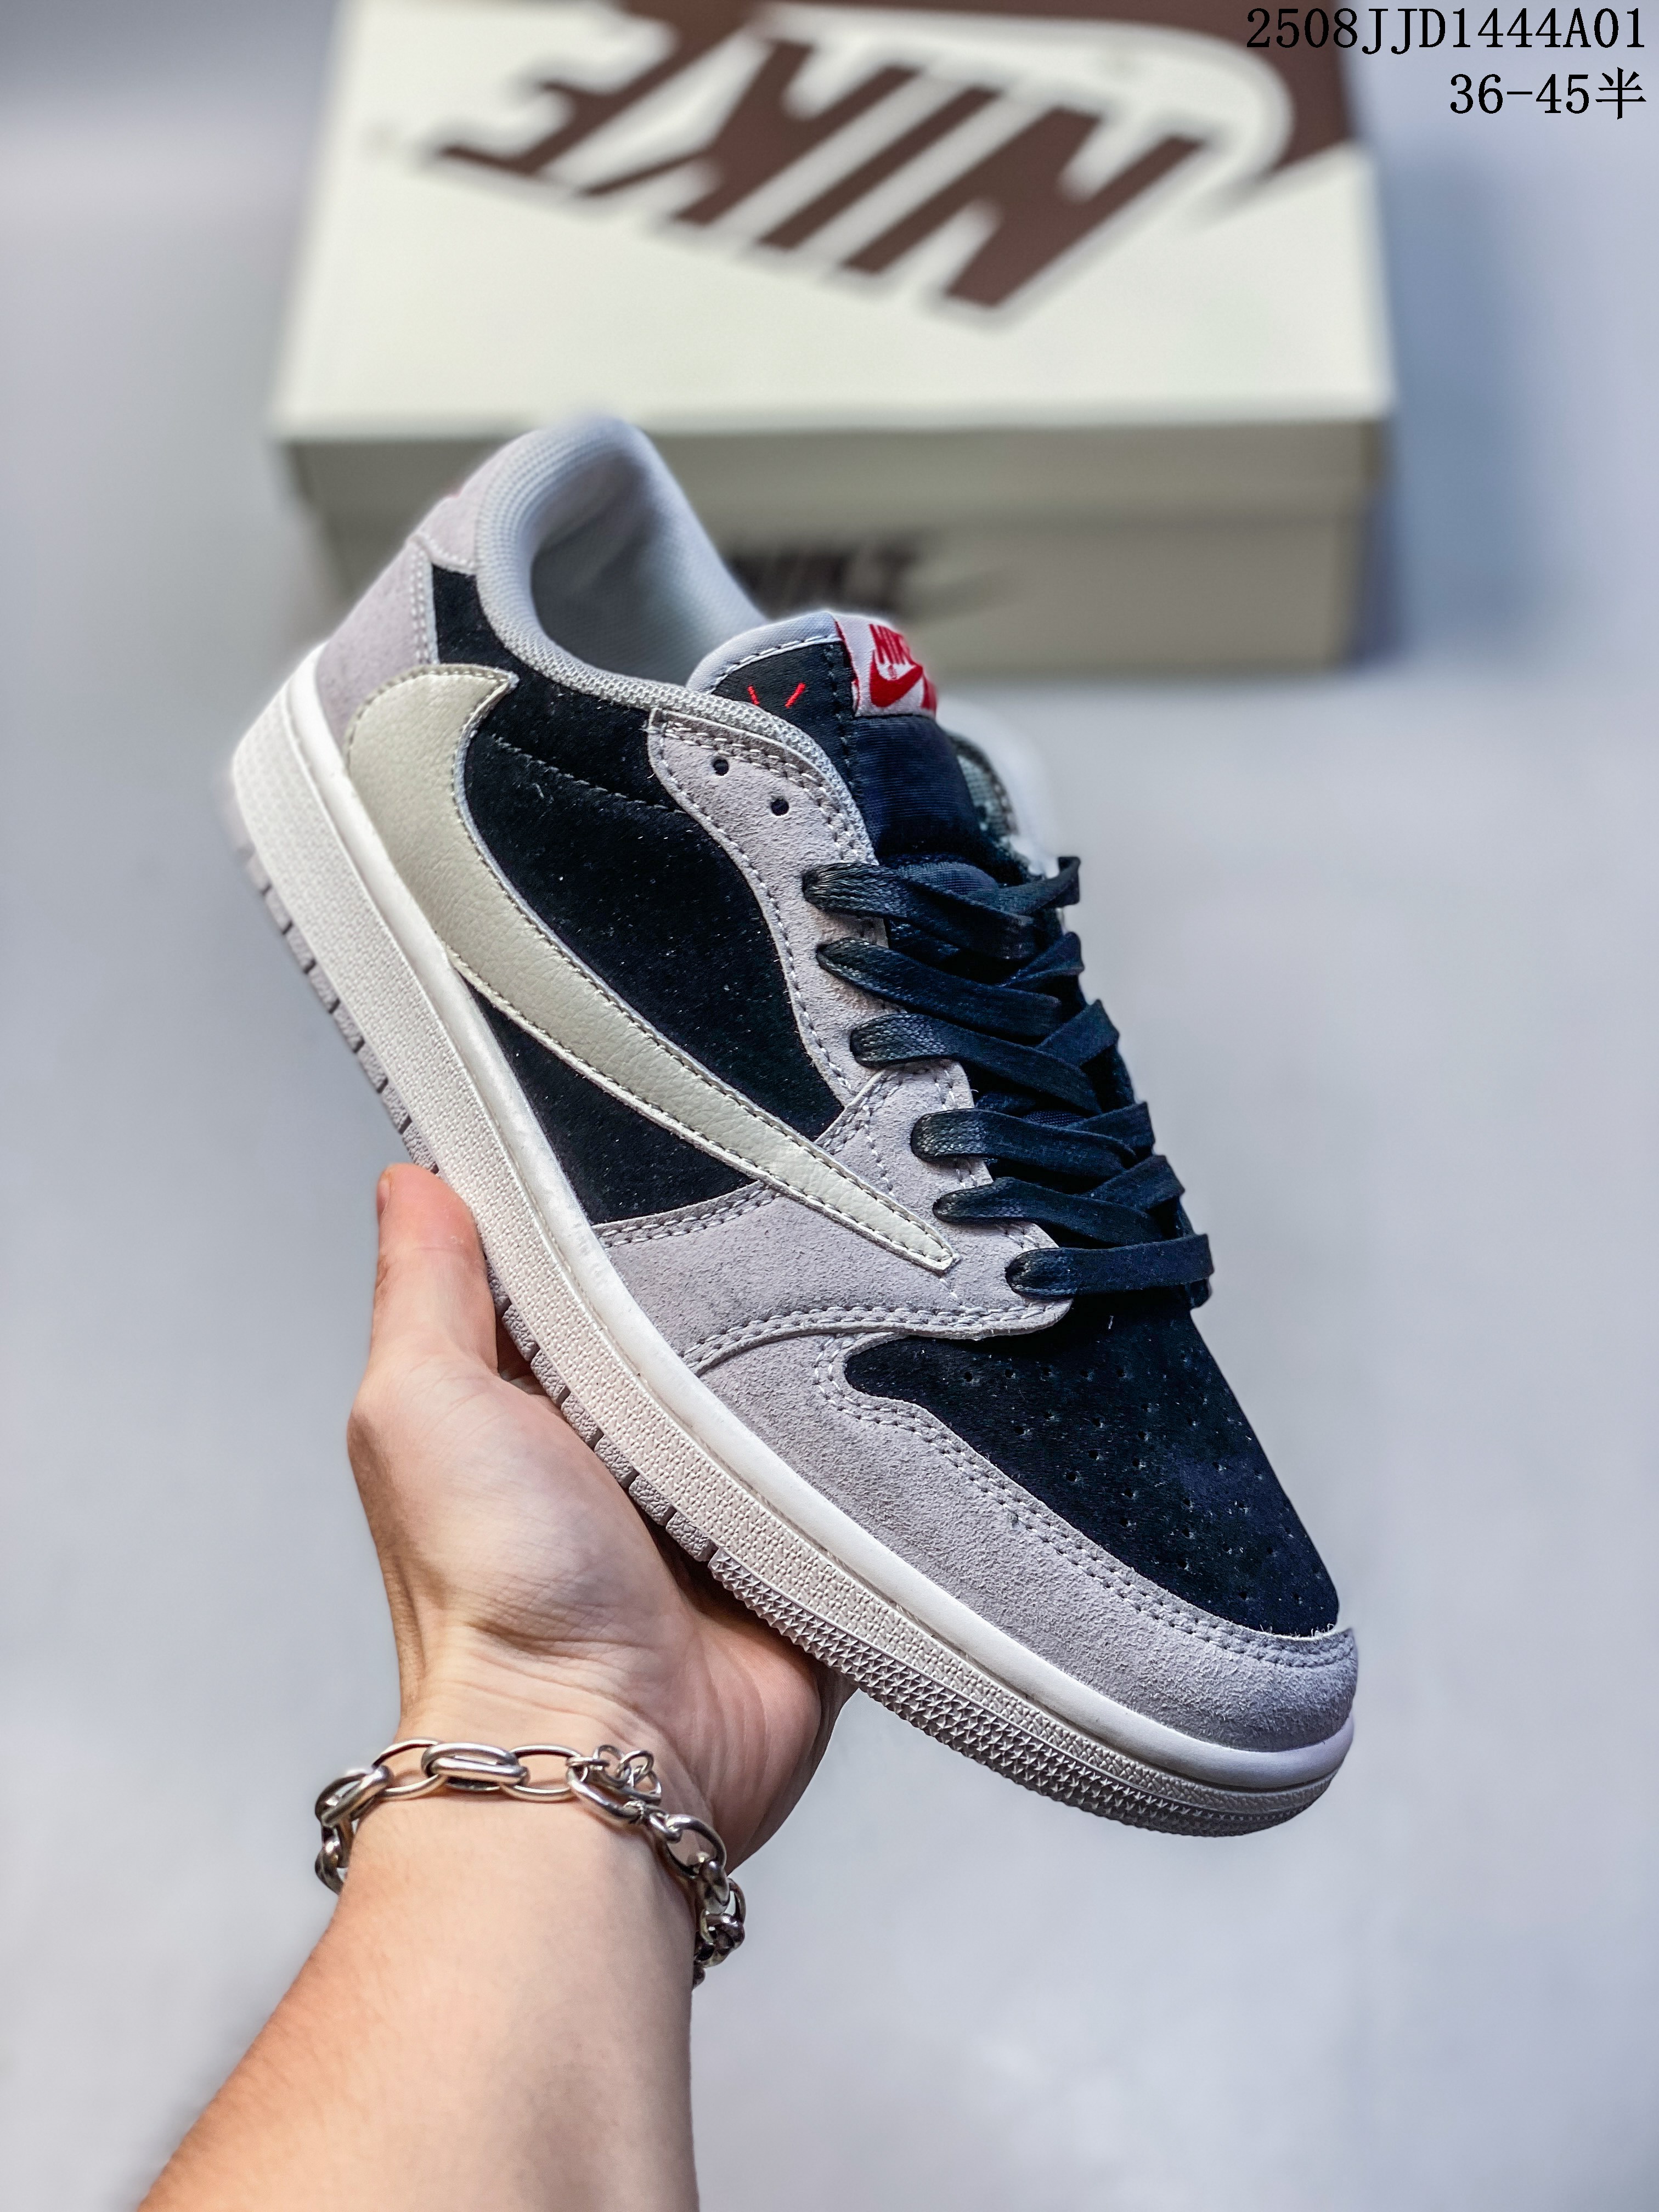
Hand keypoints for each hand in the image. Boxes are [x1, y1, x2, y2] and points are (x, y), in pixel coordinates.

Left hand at [348, 1164, 843, 1861]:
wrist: (606, 1753)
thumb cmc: (493, 1597)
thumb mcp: (423, 1409)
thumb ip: (425, 1290)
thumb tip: (412, 1174)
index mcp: (541, 1397)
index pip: (589, 1266)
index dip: (618, 1203)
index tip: (672, 1125)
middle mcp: (633, 1442)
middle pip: (704, 1317)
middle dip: (743, 1271)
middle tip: (795, 1197)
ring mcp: (726, 1498)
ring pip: (793, 1385)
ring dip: (817, 1352)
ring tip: (863, 1276)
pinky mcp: (806, 1550)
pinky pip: (863, 1472)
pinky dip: (881, 1437)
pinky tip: (905, 1374)